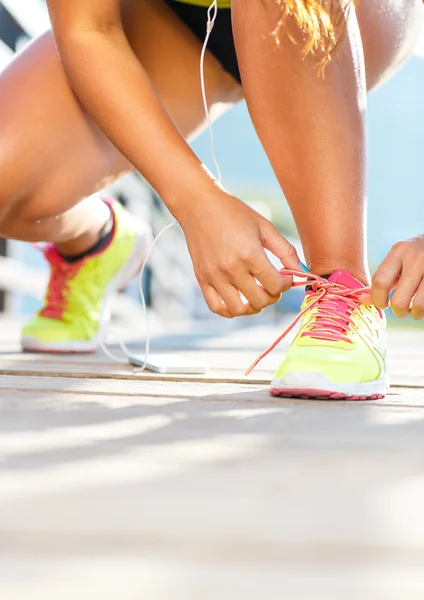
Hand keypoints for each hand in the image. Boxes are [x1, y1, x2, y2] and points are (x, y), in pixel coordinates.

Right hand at [177, 189, 300, 317]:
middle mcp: (231, 268)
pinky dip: (230, 310)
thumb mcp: (264, 226)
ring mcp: (214, 276)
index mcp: (249, 253)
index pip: (275, 285)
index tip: (285, 275)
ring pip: (239, 310)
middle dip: (273, 296)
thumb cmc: (234, 213)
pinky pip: (217, 307)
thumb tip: (301, 271)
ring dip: (253, 306)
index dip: (286, 283)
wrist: (198, 205)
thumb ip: (285, 250)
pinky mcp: (202, 279)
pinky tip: (239, 299)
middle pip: (260, 300)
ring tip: (257, 294)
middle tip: (272, 284)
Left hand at [360, 236, 423, 319]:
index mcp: (398, 252)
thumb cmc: (415, 256)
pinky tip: (423, 302)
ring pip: (418, 306)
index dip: (378, 300)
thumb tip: (362, 300)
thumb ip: (382, 281)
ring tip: (415, 309)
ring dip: (415, 313)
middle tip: (401, 309)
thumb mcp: (398, 261)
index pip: (380, 282)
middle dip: (398, 311)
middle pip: (399, 300)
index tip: (383, 304)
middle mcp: (416, 258)